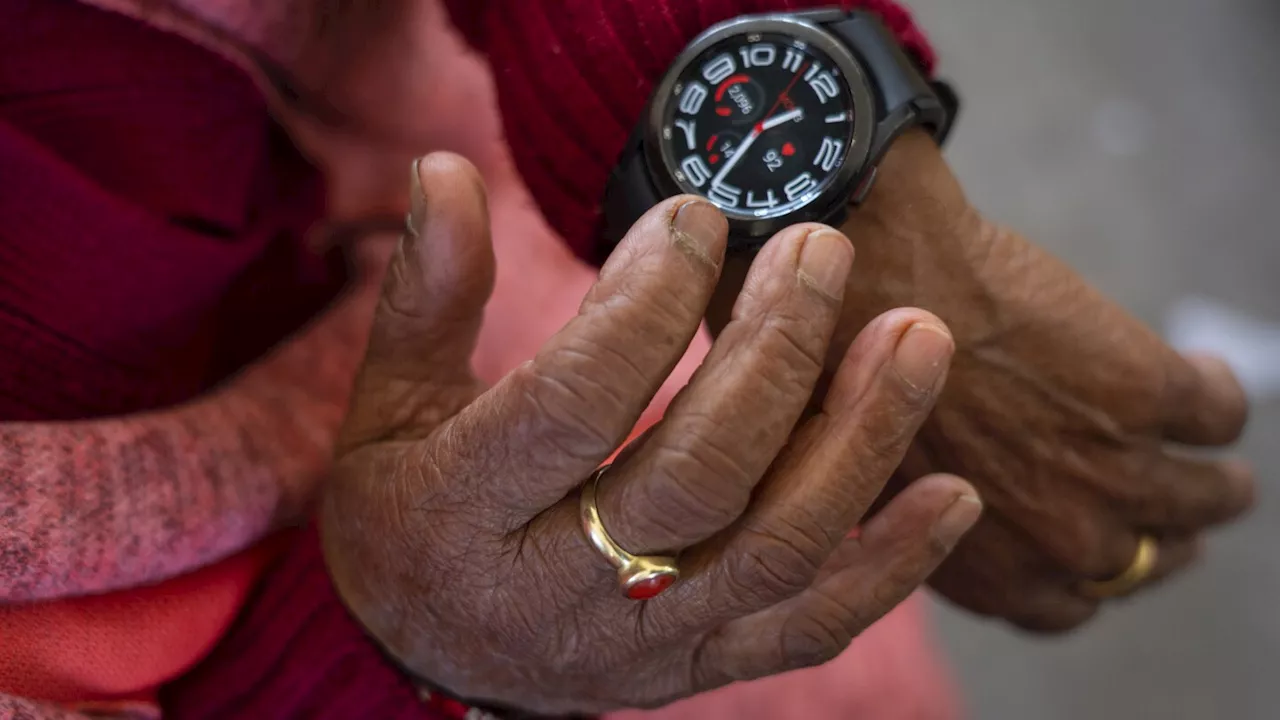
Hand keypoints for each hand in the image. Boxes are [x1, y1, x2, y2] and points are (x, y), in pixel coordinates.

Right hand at [321, 154, 980, 713]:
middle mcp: (558, 591)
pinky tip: (953, 494)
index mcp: (464, 512)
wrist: (428, 655)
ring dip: (859, 441)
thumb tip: (444, 172)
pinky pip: (807, 630)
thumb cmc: (408, 512)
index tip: (699, 218)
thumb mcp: (388, 403)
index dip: (645, 303)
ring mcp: (641, 642)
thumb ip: (427, 294)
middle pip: (698, 476)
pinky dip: (890, 567)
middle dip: (775, 354)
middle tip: (821, 252)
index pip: (574, 404)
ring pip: (774, 553)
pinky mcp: (698, 669)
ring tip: (917, 339)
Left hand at [709, 130, 1254, 631]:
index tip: (1094, 534)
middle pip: (1149, 558)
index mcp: (989, 572)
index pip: (1067, 605)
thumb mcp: (883, 485)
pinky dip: (1217, 392)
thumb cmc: (853, 368)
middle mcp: (1062, 542)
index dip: (1085, 569)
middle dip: (1161, 528)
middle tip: (1166, 488)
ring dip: (1217, 475)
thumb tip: (956, 506)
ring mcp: (1113, 471)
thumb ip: (933, 513)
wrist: (877, 280)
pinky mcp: (1148, 393)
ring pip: (1210, 495)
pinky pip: (1218, 414)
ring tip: (1209, 447)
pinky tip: (1198, 372)